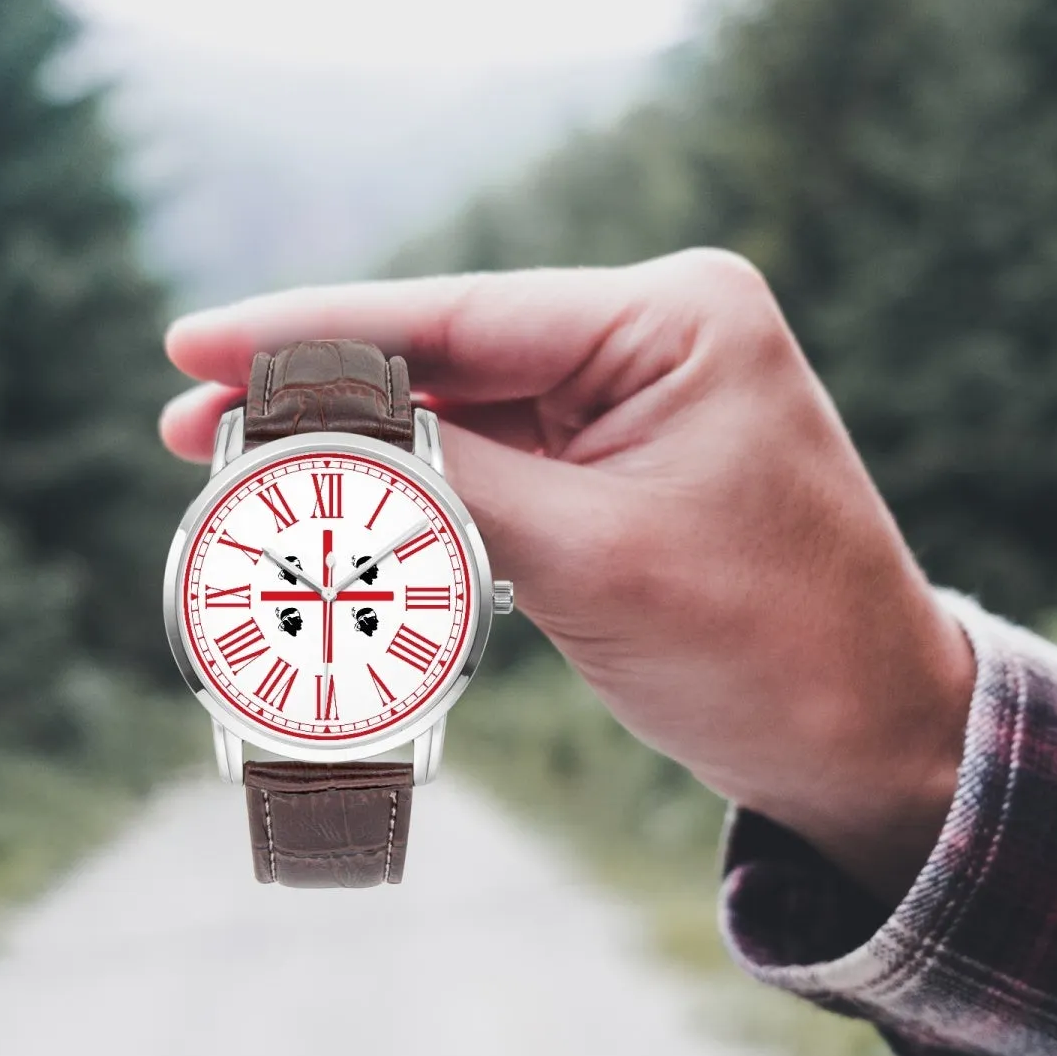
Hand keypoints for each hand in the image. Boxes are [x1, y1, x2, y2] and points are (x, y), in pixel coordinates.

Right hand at [161, 251, 974, 905]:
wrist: (867, 742)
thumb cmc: (768, 650)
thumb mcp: (592, 559)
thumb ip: (447, 482)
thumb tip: (318, 438)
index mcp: (672, 320)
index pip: (455, 313)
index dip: (308, 330)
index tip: (192, 345)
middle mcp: (651, 339)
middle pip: (443, 353)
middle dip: (316, 391)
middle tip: (189, 420)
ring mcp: (630, 402)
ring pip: (455, 411)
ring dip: (356, 446)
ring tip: (238, 470)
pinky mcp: (612, 468)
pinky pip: (488, 464)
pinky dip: (412, 490)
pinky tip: (337, 505)